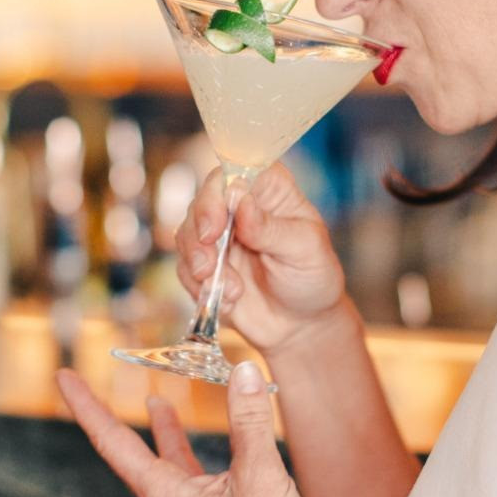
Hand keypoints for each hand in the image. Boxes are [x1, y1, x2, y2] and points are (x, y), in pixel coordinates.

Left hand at [55, 363, 345, 496]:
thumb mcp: (260, 476)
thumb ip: (250, 420)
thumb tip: (244, 371)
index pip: (113, 442)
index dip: (87, 407)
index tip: (62, 377)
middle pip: (131, 453)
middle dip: (113, 417)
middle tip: (92, 386)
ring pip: (170, 464)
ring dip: (164, 433)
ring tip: (156, 402)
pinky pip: (200, 476)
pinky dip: (199, 451)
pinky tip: (215, 442)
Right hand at [178, 163, 347, 353]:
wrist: (301, 324)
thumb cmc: (312, 277)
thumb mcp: (305, 250)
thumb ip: (271, 227)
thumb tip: (240, 200)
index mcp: (269, 189)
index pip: (234, 173)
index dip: (217, 193)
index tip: (216, 224)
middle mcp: (238, 206)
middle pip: (202, 200)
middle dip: (199, 232)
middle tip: (208, 264)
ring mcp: (219, 235)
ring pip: (187, 233)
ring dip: (199, 264)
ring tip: (231, 290)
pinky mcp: (204, 264)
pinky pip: (184, 267)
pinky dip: (199, 286)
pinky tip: (229, 300)